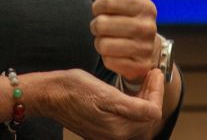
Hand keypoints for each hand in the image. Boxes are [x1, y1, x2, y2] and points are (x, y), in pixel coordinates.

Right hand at [35, 68, 163, 139]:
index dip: (157, 91)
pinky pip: (126, 120)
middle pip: (147, 118)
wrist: (48, 95)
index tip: (155, 72)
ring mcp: (107, 135)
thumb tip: (155, 112)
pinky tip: (130, 91)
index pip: (152, 113)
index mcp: (118, 129)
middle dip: (153, 95)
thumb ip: (132, 106)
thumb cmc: (72, 89)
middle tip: (152, 73)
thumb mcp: (104, 92)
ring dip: (144, 99)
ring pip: (138, 119)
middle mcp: (115, 137)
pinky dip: (133, 105)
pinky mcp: (101, 130)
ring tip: (143, 80)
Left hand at [91, 0, 159, 83]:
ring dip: (100, 42)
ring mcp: (145, 48)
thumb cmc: (131, 22)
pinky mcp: (141, 66)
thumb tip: (97, 5)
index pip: (109, 2)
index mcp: (145, 7)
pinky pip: (109, 61)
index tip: (99, 11)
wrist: (149, 49)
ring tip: (106, 40)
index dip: (98, 7)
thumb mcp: (127, 5)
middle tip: (101, 27)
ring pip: (103, 44)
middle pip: (102, 23)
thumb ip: (111, 0)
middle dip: (96, 25)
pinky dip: (107, 57)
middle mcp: (148, 27)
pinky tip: (114, 53)